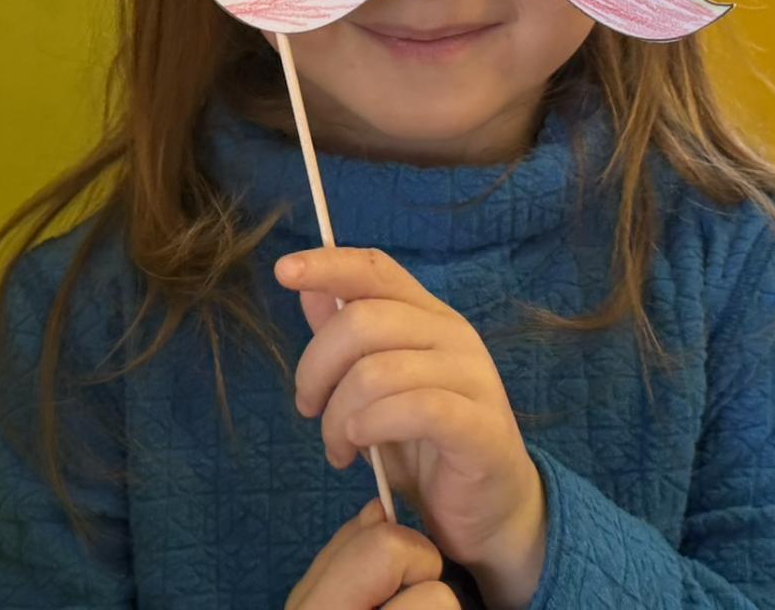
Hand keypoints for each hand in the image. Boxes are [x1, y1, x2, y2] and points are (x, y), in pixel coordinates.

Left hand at [278, 247, 546, 609]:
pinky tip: (361, 447)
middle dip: (316, 367)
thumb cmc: (428, 446)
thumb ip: (348, 341)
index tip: (282, 271)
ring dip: (339, 416)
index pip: (378, 270)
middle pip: (364, 319)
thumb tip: (309, 291)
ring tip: (337, 449)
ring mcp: (471, 378)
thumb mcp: (376, 390)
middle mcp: (453, 336)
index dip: (329, 264)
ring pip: (378, 370)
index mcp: (428, 318)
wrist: (491, 511)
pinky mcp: (480, 426)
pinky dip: (373, 425)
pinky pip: (416, 409)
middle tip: (309, 409)